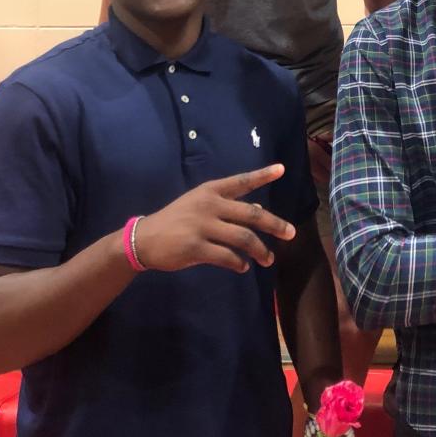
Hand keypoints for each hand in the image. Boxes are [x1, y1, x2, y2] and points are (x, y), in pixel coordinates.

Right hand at [134, 164, 294, 272]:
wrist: (145, 239)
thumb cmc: (177, 220)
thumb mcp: (199, 204)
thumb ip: (226, 206)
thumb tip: (257, 210)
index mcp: (211, 191)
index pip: (241, 181)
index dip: (262, 175)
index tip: (281, 169)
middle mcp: (209, 205)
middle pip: (251, 214)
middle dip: (274, 224)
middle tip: (291, 233)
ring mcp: (202, 226)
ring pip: (243, 238)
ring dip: (260, 250)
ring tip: (269, 259)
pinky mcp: (196, 247)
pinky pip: (226, 256)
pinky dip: (239, 263)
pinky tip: (243, 267)